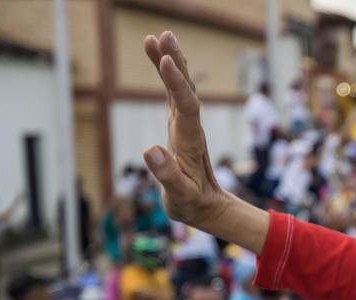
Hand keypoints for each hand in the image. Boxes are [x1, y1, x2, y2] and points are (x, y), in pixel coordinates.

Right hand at [143, 32, 230, 229]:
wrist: (206, 207)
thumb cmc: (192, 204)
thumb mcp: (180, 195)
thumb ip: (167, 174)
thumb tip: (149, 149)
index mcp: (190, 142)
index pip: (186, 106)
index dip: (177, 83)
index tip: (168, 61)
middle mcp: (190, 128)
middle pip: (185, 89)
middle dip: (175, 62)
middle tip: (163, 36)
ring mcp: (185, 125)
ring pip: (179, 87)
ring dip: (170, 62)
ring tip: (157, 38)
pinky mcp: (179, 126)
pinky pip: (173, 94)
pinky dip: (166, 75)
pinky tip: (160, 58)